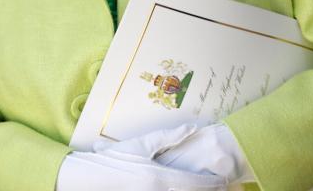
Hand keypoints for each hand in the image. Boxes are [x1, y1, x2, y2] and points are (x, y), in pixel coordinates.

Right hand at [94, 124, 254, 184]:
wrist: (88, 179)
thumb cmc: (114, 160)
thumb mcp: (142, 145)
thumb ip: (169, 137)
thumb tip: (192, 127)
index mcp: (159, 179)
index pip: (193, 183)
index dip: (211, 183)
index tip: (224, 181)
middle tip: (219, 186)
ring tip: (205, 188)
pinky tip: (182, 189)